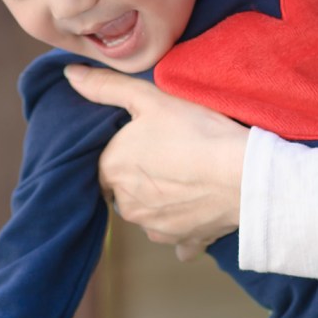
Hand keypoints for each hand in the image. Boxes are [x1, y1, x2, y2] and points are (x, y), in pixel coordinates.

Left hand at [64, 66, 247, 258]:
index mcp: (111, 171)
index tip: (148, 138)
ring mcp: (155, 227)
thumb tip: (71, 75)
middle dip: (142, 175)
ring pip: (150, 211)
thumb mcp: (149, 98)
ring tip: (189, 174)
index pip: (105, 163)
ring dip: (162, 199)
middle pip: (126, 189)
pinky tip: (198, 206)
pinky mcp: (183, 241)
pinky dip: (184, 223)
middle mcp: (126, 205)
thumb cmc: (196, 132)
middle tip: (171, 153)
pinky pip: (178, 236)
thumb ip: (107, 87)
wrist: (245, 176)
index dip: (125, 150)